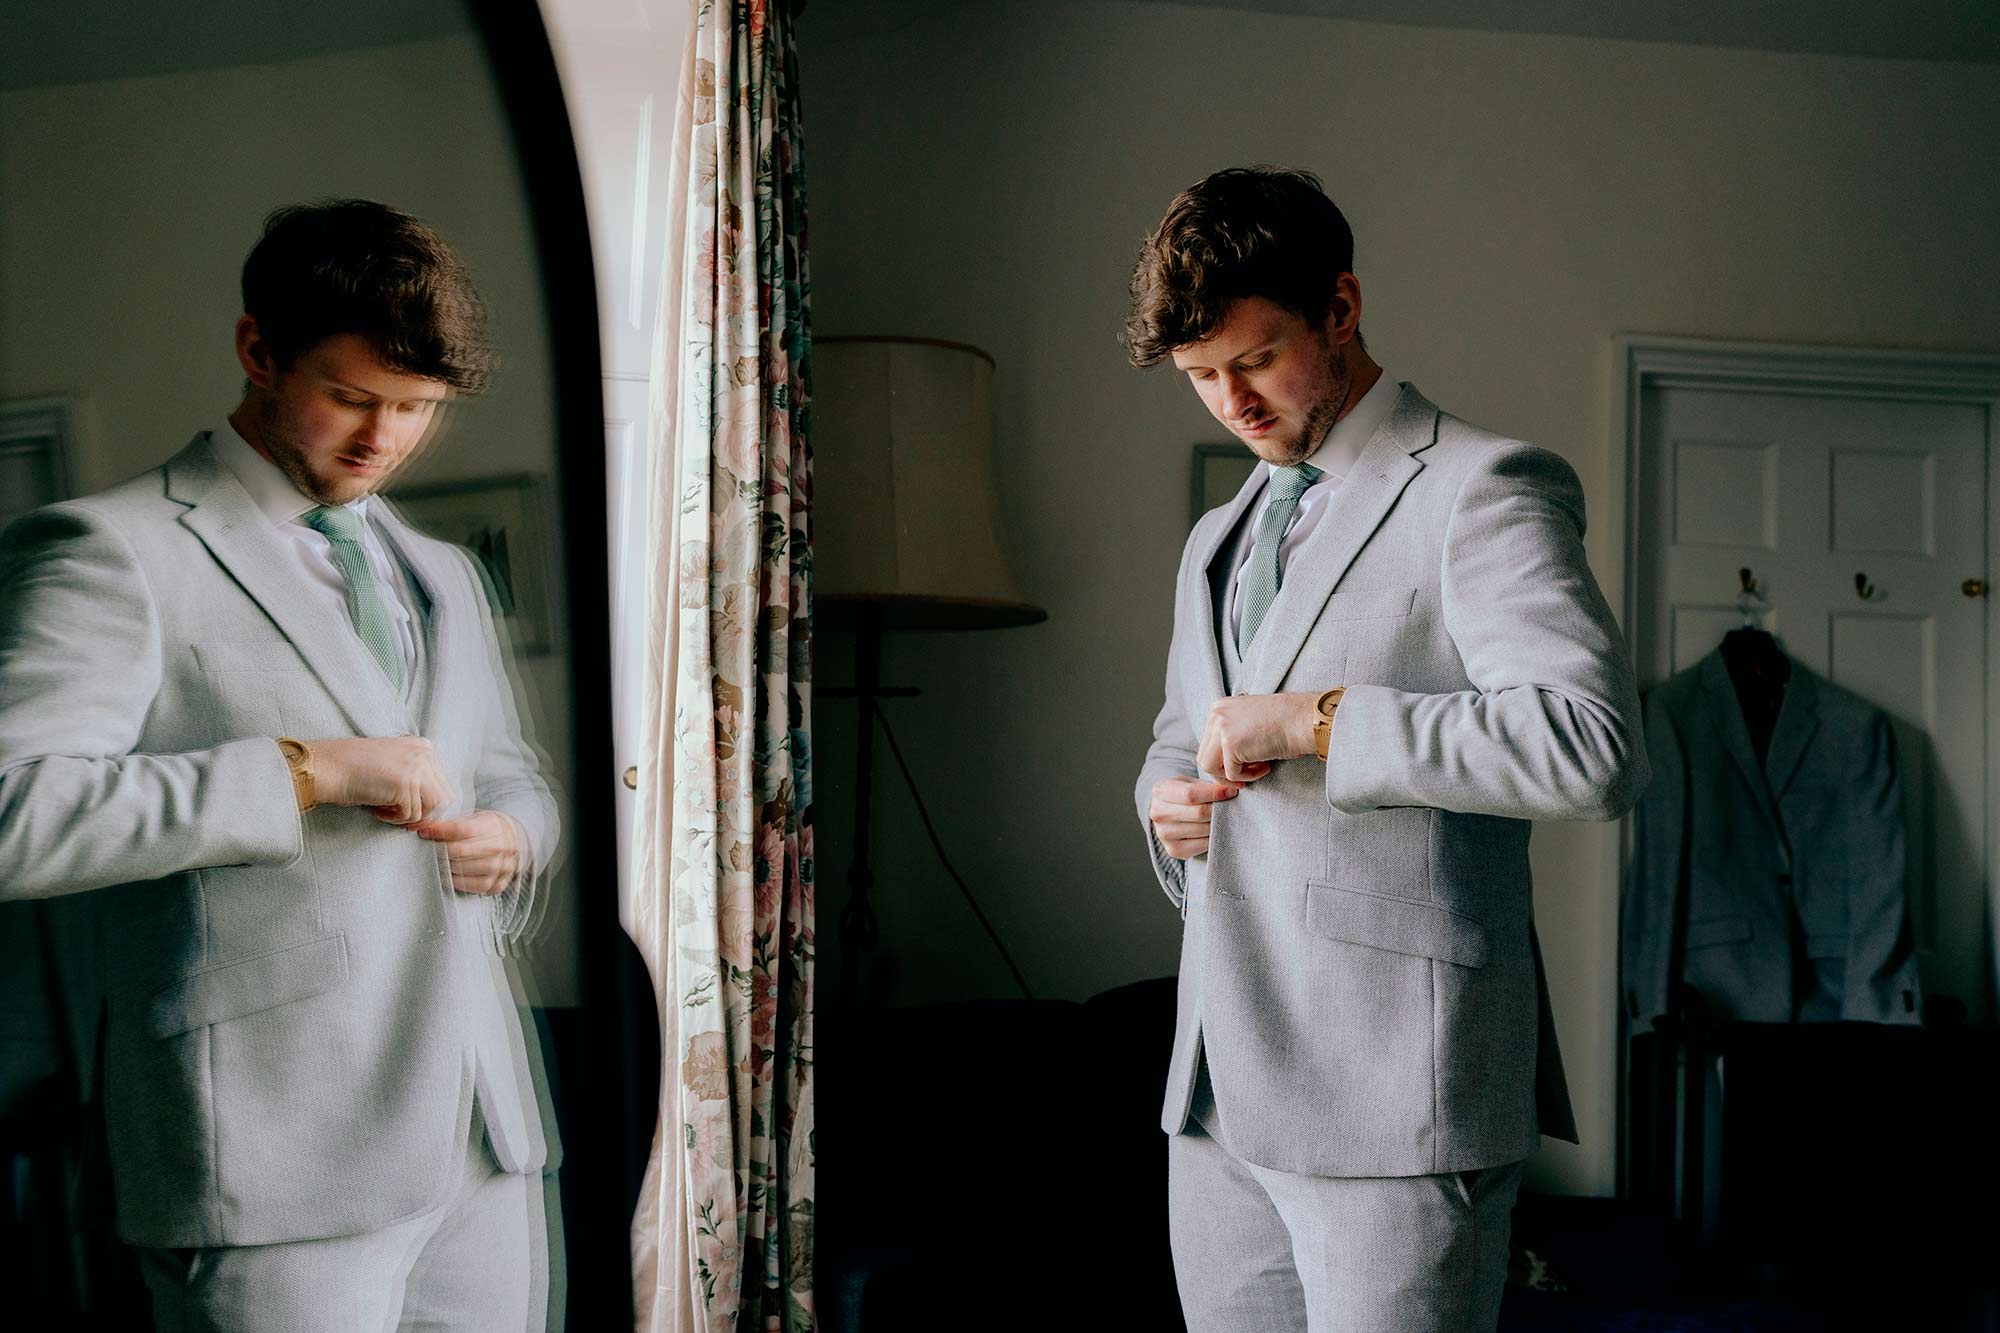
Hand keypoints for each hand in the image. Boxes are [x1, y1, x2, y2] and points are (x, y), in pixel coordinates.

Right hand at [309, 735, 453, 824]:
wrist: (328, 766)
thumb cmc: (354, 768)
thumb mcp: (393, 763)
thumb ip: (416, 775)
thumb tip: (434, 806)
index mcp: (423, 747)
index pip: (442, 783)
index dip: (425, 802)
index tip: (403, 806)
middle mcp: (424, 754)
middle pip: (442, 797)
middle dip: (422, 812)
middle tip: (398, 816)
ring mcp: (416, 768)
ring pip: (431, 807)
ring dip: (409, 816)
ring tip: (386, 811)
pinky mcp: (405, 785)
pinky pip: (412, 815)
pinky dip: (394, 819)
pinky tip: (377, 810)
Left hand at [409, 810, 522, 895]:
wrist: (513, 842)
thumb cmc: (486, 830)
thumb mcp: (473, 819)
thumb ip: (448, 823)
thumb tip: (418, 826)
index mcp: (493, 826)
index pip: (461, 829)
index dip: (438, 830)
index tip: (424, 831)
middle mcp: (500, 847)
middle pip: (459, 851)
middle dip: (440, 849)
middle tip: (432, 848)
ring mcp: (500, 867)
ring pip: (462, 869)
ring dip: (446, 866)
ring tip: (441, 861)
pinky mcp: (497, 884)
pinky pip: (470, 886)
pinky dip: (456, 881)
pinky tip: (452, 873)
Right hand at [1148, 776, 1238, 860]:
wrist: (1168, 813)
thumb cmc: (1183, 794)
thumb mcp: (1190, 783)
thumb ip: (1208, 786)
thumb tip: (1233, 790)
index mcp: (1161, 791)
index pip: (1191, 794)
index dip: (1215, 794)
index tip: (1232, 792)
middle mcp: (1158, 813)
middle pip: (1199, 813)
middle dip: (1218, 809)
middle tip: (1229, 806)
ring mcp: (1164, 834)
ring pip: (1203, 830)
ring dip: (1218, 824)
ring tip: (1220, 817)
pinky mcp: (1173, 850)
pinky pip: (1203, 845)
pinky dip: (1213, 838)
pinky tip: (1212, 830)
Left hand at [1196, 692, 1317, 783]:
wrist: (1303, 719)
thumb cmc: (1285, 723)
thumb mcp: (1249, 722)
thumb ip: (1231, 734)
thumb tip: (1220, 762)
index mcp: (1219, 707)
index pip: (1208, 742)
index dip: (1224, 759)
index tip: (1245, 764)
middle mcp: (1216, 715)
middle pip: (1205, 755)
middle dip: (1224, 771)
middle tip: (1246, 776)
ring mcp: (1221, 728)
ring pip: (1210, 767)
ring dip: (1232, 776)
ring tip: (1255, 771)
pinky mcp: (1230, 745)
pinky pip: (1231, 773)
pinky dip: (1248, 777)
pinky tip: (1266, 767)